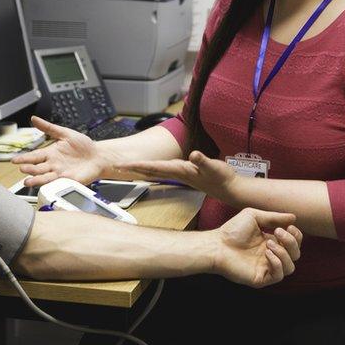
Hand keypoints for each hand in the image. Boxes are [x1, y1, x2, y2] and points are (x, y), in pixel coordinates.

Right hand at [12, 116, 108, 185]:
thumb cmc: (84, 146)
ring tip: (27, 182)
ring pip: (45, 178)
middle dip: (29, 169)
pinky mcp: (68, 180)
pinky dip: (51, 184)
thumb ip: (49, 127)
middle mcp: (53, 165)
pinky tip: (44, 185)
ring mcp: (60, 173)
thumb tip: (34, 119)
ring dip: (36, 180)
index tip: (14, 160)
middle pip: (37, 168)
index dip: (24, 158)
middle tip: (22, 169)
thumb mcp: (65, 133)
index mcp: (51, 153)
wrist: (98, 156)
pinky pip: (58, 182)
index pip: (34, 156)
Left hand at [118, 150, 238, 202]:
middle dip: (133, 168)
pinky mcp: (184, 174)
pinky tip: (147, 168)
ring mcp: (179, 174)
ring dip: (140, 169)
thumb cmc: (221, 177)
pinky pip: (162, 171)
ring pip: (154, 171)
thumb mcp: (214, 167)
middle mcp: (176, 173)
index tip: (121, 166)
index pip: (153, 167)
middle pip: (150, 170)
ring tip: (126, 168)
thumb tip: (194, 155)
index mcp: (179, 170)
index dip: (137, 166)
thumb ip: (203, 161)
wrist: (229, 189)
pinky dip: (152, 168)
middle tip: (115, 166)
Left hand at [212, 208, 301, 287]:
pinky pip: (279, 276)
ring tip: (269, 243)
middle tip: (277, 232)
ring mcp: (266, 268)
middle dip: (291, 242)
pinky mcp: (261, 278)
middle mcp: (271, 256)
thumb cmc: (232, 230)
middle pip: (296, 254)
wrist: (217, 245)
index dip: (296, 236)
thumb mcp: (254, 216)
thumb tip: (294, 217)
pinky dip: (277, 263)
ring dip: (284, 253)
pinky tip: (267, 253)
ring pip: (290, 267)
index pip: (294, 243)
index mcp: (271, 242)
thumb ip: (274, 217)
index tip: (289, 226)